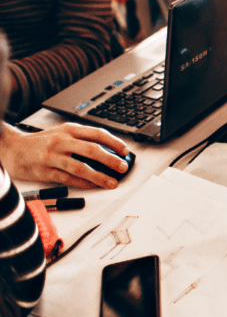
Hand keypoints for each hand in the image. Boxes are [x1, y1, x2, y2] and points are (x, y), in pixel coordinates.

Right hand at [0, 123, 129, 188]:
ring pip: (81, 167)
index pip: (97, 134)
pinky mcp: (45, 171)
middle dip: (111, 160)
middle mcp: (61, 141)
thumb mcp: (61, 133)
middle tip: (123, 167)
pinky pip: (68, 179)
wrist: (11, 148)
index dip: (114, 142)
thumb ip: (81, 140)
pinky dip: (83, 183)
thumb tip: (108, 151)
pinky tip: (93, 186)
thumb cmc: (41, 142)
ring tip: (112, 182)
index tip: (125, 151)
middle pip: (91, 150)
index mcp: (69, 130)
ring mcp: (52, 157)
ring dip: (99, 176)